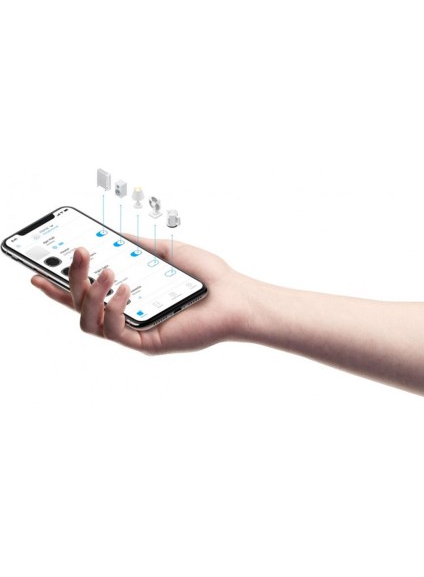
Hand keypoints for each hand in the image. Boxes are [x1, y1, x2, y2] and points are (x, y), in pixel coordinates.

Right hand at [31, 237, 248, 353]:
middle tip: (78, 253)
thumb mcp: (167, 252)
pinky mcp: (145, 343)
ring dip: (90, 294)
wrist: (236, 296)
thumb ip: (138, 244)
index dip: (58, 287)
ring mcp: (134, 331)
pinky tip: (126, 288)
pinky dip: (113, 308)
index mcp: (128, 296)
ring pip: (88, 322)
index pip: (86, 294)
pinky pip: (113, 331)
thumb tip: (112, 234)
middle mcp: (126, 316)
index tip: (35, 272)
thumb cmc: (207, 276)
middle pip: (80, 306)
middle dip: (71, 279)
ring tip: (107, 270)